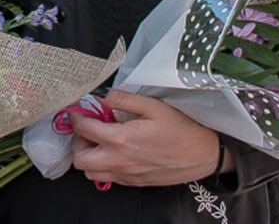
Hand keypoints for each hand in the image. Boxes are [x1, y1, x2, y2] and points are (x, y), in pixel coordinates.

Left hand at [69, 89, 229, 186]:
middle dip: (78, 141)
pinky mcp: (134, 183)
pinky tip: (114, 152)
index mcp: (121, 139)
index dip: (75, 117)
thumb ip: (123, 99)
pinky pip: (107, 179)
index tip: (77, 110)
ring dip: (88, 157)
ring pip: (90, 173)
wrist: (202, 155)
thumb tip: (101, 95)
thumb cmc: (179, 128)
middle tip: (89, 128)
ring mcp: (126, 175)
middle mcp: (119, 161)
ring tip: (100, 141)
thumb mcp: (153, 106)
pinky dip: (103, 166)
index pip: (84, 129)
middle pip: (80, 159)